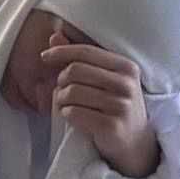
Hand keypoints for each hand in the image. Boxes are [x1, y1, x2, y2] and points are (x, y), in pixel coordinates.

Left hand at [44, 41, 163, 176]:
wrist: (135, 143)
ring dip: (61, 100)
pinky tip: (73, 117)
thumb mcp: (104, 79)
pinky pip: (73, 112)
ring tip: (67, 105)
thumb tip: (55, 35)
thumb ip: (81, 58)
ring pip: (71, 92)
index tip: (45, 56)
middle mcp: (126, 83)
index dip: (61, 51)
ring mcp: (120, 105)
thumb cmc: (114, 106)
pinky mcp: (111, 124)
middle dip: (61, 81)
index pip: (86, 51)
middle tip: (64, 92)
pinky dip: (65, 114)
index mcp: (126, 67)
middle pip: (74, 70)